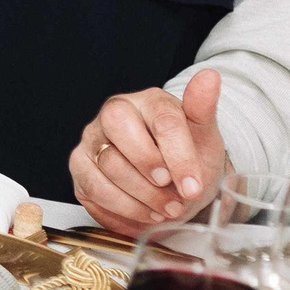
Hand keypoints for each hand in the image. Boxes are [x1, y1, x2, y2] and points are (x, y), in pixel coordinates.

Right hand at [68, 71, 226, 238]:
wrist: (173, 185)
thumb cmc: (186, 157)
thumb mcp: (203, 136)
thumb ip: (203, 108)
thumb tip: (209, 77)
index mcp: (148, 101)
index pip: (162, 120)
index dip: (179, 157)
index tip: (193, 186)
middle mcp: (114, 113)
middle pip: (120, 127)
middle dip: (150, 166)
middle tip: (174, 194)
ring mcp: (93, 139)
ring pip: (109, 163)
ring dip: (143, 195)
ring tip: (167, 208)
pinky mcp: (79, 166)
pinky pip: (94, 188)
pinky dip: (125, 208)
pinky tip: (146, 213)